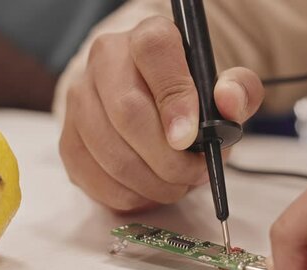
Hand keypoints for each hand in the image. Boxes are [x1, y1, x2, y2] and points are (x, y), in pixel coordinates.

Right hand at [60, 16, 263, 210]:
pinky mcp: (68, 140)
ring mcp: (79, 101)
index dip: (175, 100)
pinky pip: (94, 179)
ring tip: (176, 184)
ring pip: (110, 154)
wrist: (145, 100)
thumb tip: (228, 101)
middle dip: (167, 159)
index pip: (154, 54)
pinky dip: (129, 195)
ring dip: (151, 183)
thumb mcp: (221, 86)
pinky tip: (149, 190)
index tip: (190, 139)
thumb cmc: (185, 95)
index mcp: (146, 37)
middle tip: (193, 174)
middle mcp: (104, 62)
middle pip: (127, 114)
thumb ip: (238, 90)